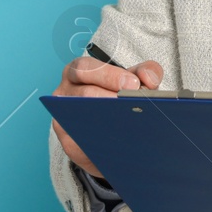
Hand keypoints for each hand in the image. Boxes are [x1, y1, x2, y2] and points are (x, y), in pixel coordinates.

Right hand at [50, 54, 162, 178]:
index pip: (86, 68)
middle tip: (133, 103)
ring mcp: (63, 118)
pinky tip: (123, 140)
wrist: (107, 131)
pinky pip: (83, 142)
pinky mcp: (68, 142)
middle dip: (110, 97)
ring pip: (81, 119)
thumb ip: (145, 73)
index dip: (109, 75)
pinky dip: (103, 141)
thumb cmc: (115, 97)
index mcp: (78, 72)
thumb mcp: (131, 80)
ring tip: (131, 121)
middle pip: (83, 94)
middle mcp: (65, 93)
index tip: (133, 84)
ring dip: (107, 120)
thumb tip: (149, 79)